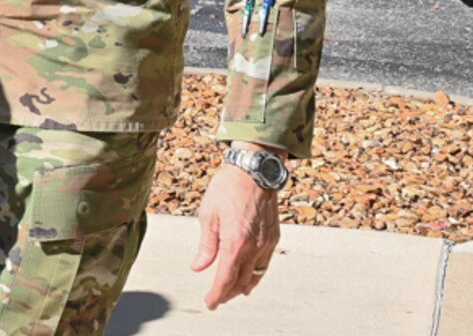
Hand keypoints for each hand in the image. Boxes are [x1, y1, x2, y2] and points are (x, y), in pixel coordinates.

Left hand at [191, 157, 281, 309]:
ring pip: (255, 275)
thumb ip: (206, 244)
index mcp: (235, 242)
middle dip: (228, 293)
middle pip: (241, 281)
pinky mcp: (273, 236)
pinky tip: (249, 276)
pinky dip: (255, 274)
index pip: (225, 279)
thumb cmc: (227, 188)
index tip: (209, 303)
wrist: (254, 170)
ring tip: (231, 292)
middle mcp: (254, 247)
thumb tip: (199, 267)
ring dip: (243, 287)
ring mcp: (267, 243)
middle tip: (216, 299)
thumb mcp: (208, 214)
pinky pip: (265, 264)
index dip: (216, 294)